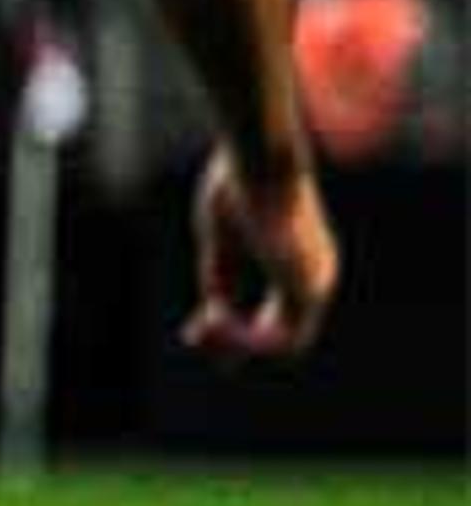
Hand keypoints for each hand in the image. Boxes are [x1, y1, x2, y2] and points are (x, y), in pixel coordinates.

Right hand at [182, 147, 335, 362]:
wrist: (260, 161)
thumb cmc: (239, 187)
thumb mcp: (221, 239)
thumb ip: (222, 277)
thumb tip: (214, 314)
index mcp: (299, 261)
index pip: (274, 314)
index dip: (235, 329)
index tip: (192, 329)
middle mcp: (315, 277)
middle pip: (280, 336)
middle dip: (233, 344)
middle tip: (190, 337)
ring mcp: (316, 285)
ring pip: (282, 345)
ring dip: (234, 344)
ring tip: (198, 329)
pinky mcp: (307, 290)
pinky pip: (278, 339)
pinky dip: (242, 338)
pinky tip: (212, 318)